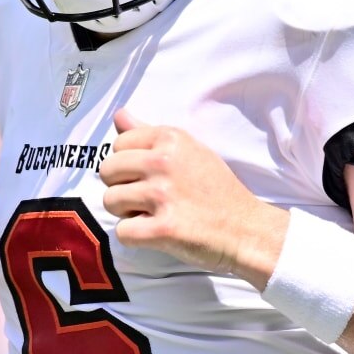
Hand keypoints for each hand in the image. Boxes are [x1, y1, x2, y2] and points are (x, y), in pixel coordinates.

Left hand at [97, 108, 288, 283]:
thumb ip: (149, 134)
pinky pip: (123, 232)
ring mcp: (162, 195)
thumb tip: (118, 115)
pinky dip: (135, 238)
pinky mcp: (163, 229)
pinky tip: (156, 233)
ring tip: (152, 214)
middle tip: (145, 198)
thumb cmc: (217, 190)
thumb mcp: (190, 151)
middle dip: (120, 187)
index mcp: (171, 139)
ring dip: (126, 213)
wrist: (246, 228)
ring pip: (110, 201)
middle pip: (107, 171)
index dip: (127, 164)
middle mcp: (163, 162)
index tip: (147, 175)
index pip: (119, 144)